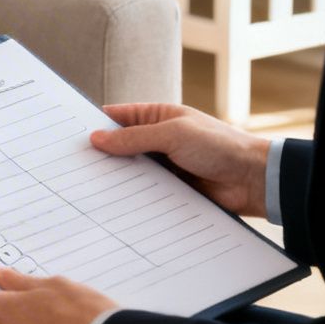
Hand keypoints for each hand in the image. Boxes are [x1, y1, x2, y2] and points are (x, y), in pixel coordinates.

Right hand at [92, 102, 271, 218]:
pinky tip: (115, 205)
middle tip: (74, 167)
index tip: (71, 136)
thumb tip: (98, 139)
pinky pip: (145, 194)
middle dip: (102, 156)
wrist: (254, 180)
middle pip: (121, 148)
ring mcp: (164, 168)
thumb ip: (134, 137)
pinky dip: (133, 198)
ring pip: (131, 173)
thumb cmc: (220, 146)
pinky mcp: (171, 192)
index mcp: (159, 118)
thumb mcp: (173, 134)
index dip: (96, 126)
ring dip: (117, 180)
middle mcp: (159, 141)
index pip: (118, 118)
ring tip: (88, 189)